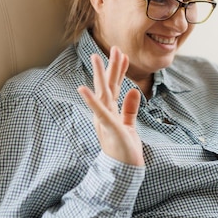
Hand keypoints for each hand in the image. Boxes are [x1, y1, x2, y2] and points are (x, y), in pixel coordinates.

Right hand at [77, 46, 143, 166]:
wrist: (125, 170)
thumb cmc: (125, 149)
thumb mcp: (129, 125)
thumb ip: (130, 109)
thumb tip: (134, 91)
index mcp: (110, 111)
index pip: (115, 87)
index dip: (119, 70)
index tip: (123, 54)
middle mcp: (104, 113)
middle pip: (108, 85)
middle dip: (110, 66)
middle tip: (113, 47)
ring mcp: (105, 119)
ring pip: (103, 93)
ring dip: (100, 75)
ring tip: (96, 58)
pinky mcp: (109, 127)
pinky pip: (99, 111)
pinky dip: (92, 100)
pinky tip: (83, 88)